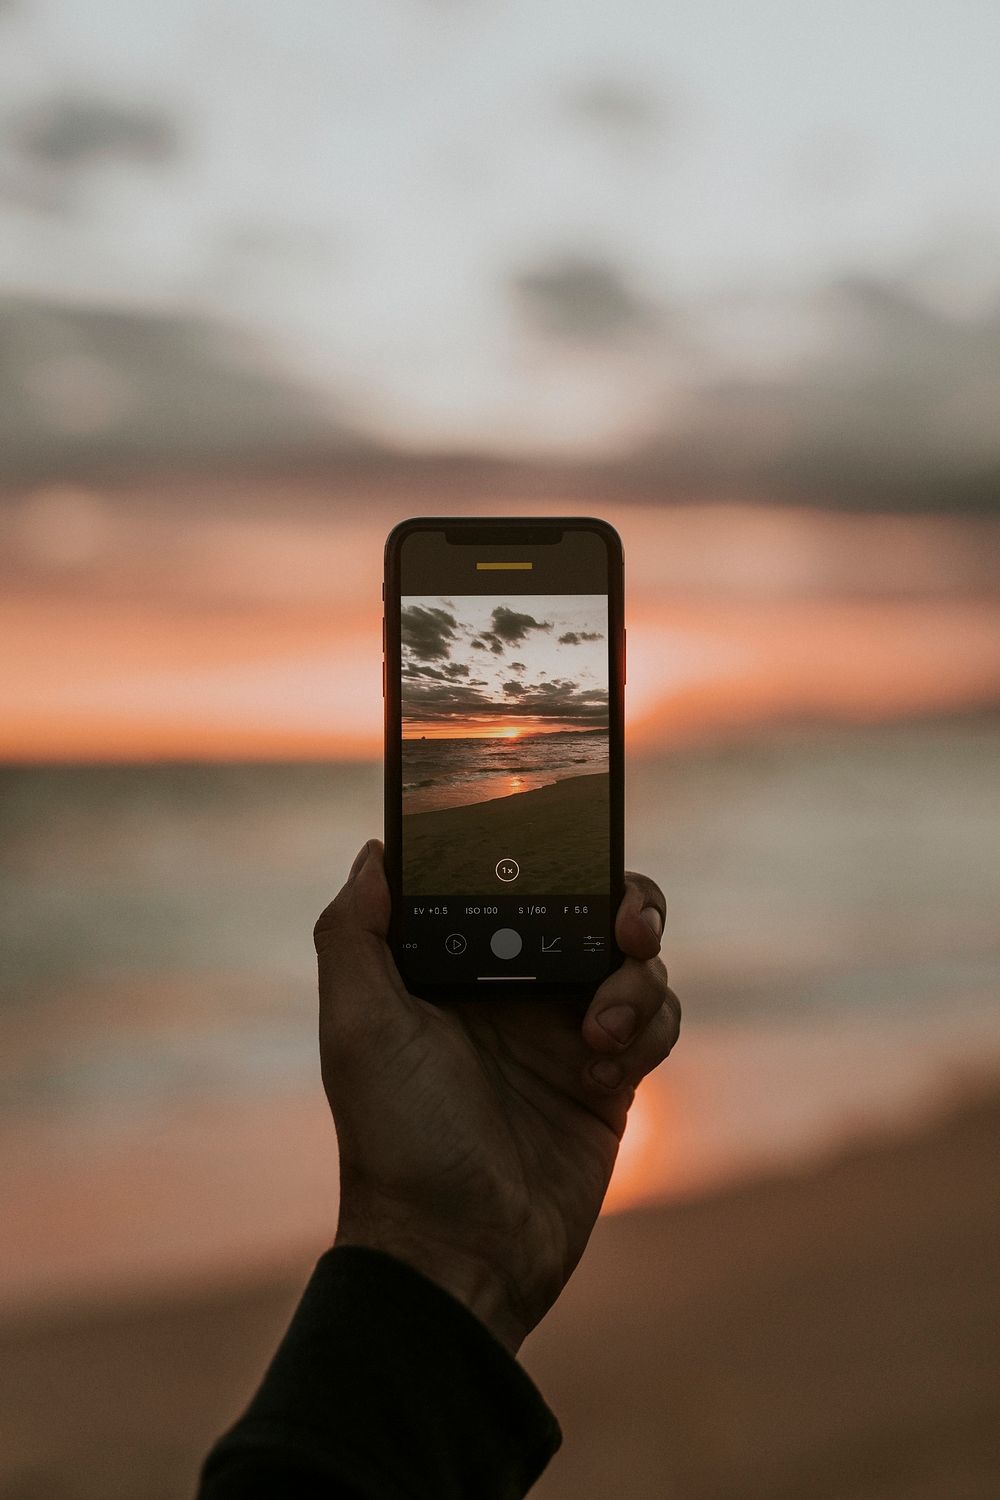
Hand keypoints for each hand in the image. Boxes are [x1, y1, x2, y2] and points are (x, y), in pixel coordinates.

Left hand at [314, 841, 679, 1353]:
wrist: (458, 1252)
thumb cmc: (396, 1138)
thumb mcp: (358, 1029)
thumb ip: (352, 935)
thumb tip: (376, 852)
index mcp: (455, 963)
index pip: (511, 881)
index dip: (546, 854)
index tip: (570, 845)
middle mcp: (514, 986)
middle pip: (590, 905)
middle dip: (622, 899)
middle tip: (626, 922)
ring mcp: (565, 1029)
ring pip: (634, 960)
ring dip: (635, 979)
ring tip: (599, 1029)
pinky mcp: (611, 1076)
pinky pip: (658, 1020)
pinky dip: (647, 1029)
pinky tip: (604, 1069)